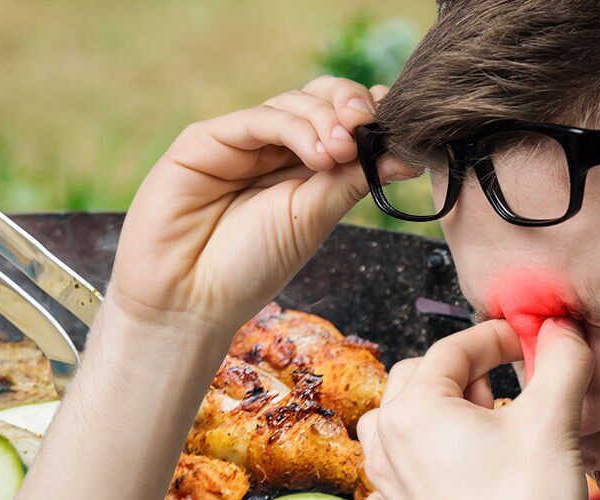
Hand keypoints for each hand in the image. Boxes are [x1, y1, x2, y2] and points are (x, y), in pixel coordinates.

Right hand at [108, 77, 390, 334]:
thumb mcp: (313, 219)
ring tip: (341, 152)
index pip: (340, 121)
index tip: (398, 127)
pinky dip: (295, 128)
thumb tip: (411, 155)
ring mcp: (239, 141)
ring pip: (293, 103)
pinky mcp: (205, 139)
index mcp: (301, 168)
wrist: (188, 300)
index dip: (370, 115)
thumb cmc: (249, 268)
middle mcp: (271, 148)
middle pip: (320, 100)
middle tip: (367, 129)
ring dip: (327, 120)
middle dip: (351, 107)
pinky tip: (320, 154)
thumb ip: (354, 180)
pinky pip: (258, 119)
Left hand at [355, 318, 593, 499]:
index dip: (497, 337)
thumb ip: (561, 359)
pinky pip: (394, 463)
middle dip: (467, 372)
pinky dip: (421, 451)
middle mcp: (385, 441)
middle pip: (421, 376)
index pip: (452, 348)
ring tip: (487, 425)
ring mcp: (384, 481)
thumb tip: (561, 326)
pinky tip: (459, 465)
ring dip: (442, 407)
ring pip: (403, 415)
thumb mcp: (555, 420)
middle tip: (511, 389)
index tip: (530, 341)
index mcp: (412, 410)